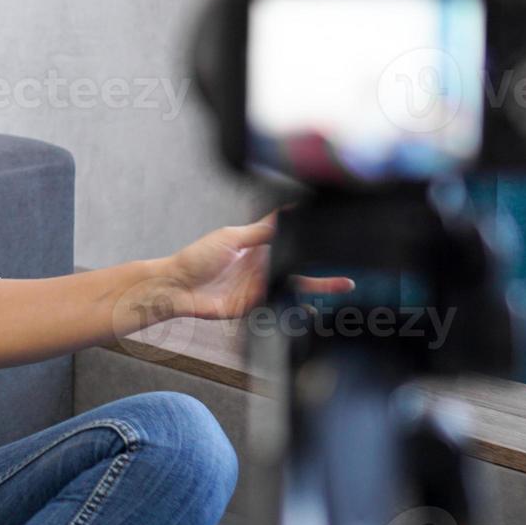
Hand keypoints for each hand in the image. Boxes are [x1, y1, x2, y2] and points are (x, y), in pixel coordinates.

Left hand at [162, 210, 354, 320]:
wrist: (176, 286)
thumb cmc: (197, 257)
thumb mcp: (230, 238)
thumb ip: (260, 231)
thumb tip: (286, 215)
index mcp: (257, 245)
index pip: (288, 237)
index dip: (308, 234)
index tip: (332, 228)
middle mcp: (262, 265)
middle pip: (299, 265)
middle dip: (324, 266)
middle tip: (349, 266)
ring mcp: (260, 285)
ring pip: (295, 285)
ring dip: (319, 286)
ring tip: (343, 285)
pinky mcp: (254, 304)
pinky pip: (281, 305)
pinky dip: (298, 307)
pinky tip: (314, 309)